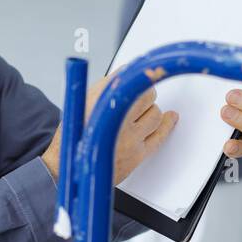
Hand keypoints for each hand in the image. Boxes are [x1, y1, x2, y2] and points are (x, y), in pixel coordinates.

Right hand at [42, 73, 178, 185]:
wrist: (71, 170)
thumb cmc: (76, 136)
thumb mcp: (82, 102)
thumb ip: (105, 86)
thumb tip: (127, 72)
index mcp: (97, 101)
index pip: (128, 79)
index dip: (138, 75)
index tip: (144, 71)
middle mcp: (114, 118)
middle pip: (146, 95)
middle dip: (144, 94)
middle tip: (138, 97)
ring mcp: (128, 138)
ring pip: (155, 113)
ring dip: (151, 110)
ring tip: (140, 113)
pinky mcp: (137, 154)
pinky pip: (160, 135)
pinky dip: (167, 124)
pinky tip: (171, 117)